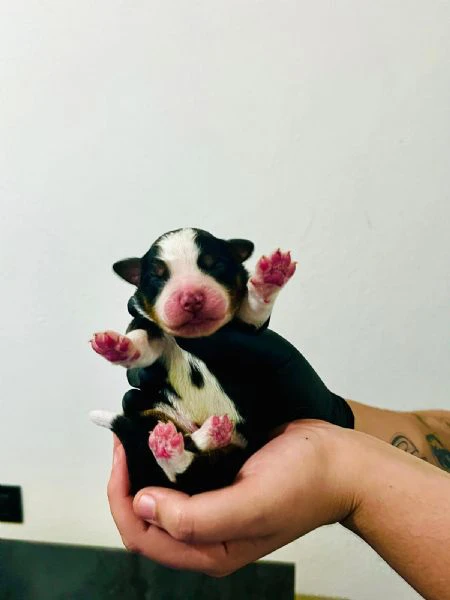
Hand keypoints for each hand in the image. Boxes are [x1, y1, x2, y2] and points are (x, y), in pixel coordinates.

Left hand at [108, 420, 357, 575]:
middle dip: (127, 479)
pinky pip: (179, 473)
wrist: (339, 461)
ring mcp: (212, 504)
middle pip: (144, 515)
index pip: (142, 535)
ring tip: (139, 430)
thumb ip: (197, 518)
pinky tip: (165, 429)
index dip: (122, 497)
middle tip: (127, 436)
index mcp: (209, 550)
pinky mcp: (220, 479)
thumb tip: (143, 505)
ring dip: (144, 464)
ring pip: (159, 493)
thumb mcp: (253, 505)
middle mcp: (205, 532)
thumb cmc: (303, 483)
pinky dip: (165, 453)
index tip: (123, 452)